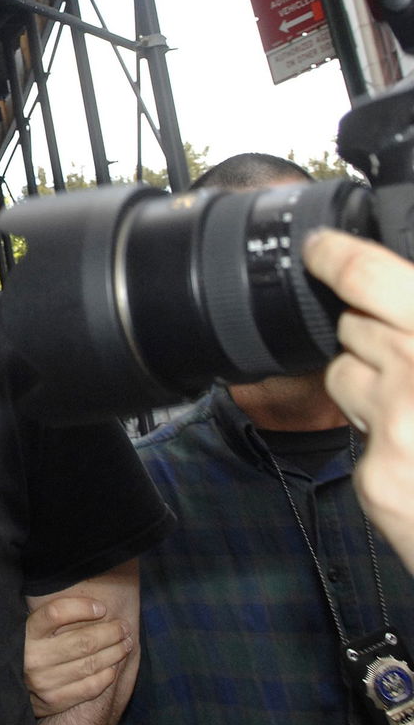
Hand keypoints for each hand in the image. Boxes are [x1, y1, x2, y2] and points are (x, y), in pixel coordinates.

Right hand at [24, 596, 131, 717]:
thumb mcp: (30, 628)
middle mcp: (33, 657)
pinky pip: (89, 687)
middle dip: (111, 633)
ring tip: (125, 644)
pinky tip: (113, 668)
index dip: (82, 608)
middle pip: (82, 642)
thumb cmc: (27, 649)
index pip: (56, 613)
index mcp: (26, 633)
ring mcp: (43, 681)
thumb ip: (51, 617)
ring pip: (90, 664)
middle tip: (124, 628)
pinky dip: (106, 676)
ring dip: (114, 653)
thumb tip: (92, 604)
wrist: (9, 687)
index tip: (102, 608)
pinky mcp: (54, 700)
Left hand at [304, 229, 413, 571]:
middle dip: (377, 332)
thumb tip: (403, 302)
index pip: (372, 278)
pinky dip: (386, 435)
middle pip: (355, 328)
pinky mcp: (374, 477)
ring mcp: (393, 431)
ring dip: (372, 379)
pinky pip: (361, 435)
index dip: (337, 255)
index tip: (321, 247)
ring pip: (345, 377)